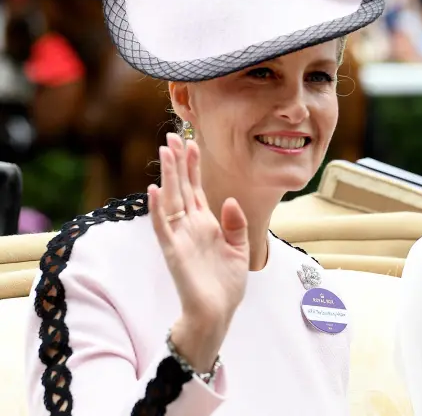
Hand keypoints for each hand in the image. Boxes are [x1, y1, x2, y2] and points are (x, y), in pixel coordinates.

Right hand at [149, 133, 249, 369]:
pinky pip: (163, 227)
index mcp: (206, 224)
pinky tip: (154, 190)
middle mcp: (190, 226)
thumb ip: (236, 224)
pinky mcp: (174, 252)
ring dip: (167, 176)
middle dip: (178, 162)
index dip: (193, 166)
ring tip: (165, 151)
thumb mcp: (240, 249)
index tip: (192, 141)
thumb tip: (231, 201)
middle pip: (182, 188)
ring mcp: (180, 237)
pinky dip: (157, 209)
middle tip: (172, 135)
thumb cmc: (226, 284)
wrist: (218, 313)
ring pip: (171, 200)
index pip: (197, 188)